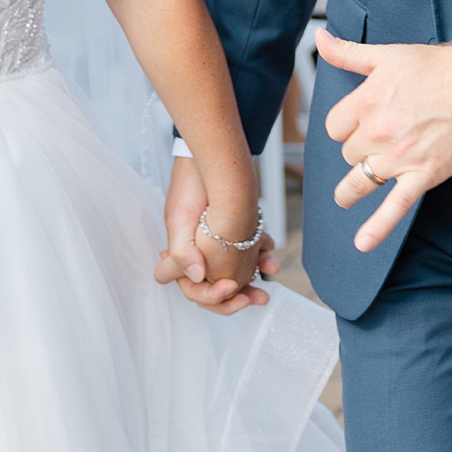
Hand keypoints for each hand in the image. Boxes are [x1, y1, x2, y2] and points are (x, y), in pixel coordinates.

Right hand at [154, 155, 277, 313]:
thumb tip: (197, 276)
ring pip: (236, 271)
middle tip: (259, 298)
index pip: (194, 290)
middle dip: (238, 296)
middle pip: (217, 286)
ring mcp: (217, 242)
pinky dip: (260, 253)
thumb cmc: (191, 184)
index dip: (210, 296)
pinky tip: (270, 250)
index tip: (229, 287)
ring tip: (272, 273)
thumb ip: (182, 252)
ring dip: (255, 276)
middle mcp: (199, 253)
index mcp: (182, 255)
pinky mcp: (232, 230)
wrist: (210, 153)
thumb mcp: (179, 219)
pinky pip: (247, 250)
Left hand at [317, 32, 451, 252]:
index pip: (334, 126)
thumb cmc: (439, 67)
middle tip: (376, 141)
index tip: (357, 123)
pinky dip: (377, 227)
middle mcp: (378, 132)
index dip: (345, 125)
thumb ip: (348, 52)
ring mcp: (400, 157)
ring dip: (349, 191)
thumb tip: (319, 38)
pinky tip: (363, 242)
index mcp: (366, 101)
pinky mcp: (423, 174)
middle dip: (358, 148)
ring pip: (359, 180)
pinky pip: (395, 207)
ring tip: (345, 197)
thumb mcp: (388, 55)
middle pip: (348, 153)